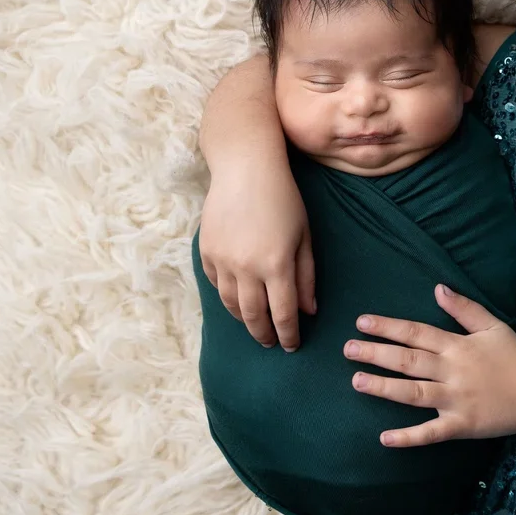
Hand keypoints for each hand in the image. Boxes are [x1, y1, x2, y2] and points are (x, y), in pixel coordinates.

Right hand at [199, 159, 315, 349]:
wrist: (245, 168)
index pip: (284, 314)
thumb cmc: (284, 198)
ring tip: (255, 325)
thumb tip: (309, 311)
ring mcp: (222, 261)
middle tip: (271, 343)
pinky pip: (216, 285)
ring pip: (231, 305)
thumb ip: (306, 276)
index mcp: (277, 265)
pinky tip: (237, 299)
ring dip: (244, 320)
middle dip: (264, 334)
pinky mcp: (206, 252)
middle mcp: (247, 268)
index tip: (292, 346)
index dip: (288, 335)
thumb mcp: (304, 235)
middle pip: (254, 317)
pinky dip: (228, 297)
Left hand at [344, 285, 515, 446]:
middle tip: (347, 349)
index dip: (388, 327)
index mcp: (458, 345)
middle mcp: (453, 371)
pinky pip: (431, 433)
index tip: (362, 322)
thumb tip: (438, 288)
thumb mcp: (492, 326)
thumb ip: (464, 308)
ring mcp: (456, 400)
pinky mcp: (461, 425)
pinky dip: (408, 437)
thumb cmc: (514, 357)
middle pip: (408, 360)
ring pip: (413, 393)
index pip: (416, 333)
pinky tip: (384, 438)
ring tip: (357, 381)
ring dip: (383, 387)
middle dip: (375, 354)